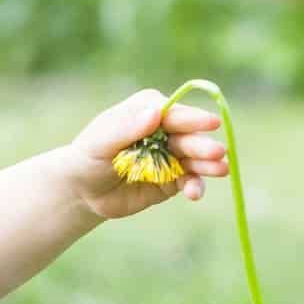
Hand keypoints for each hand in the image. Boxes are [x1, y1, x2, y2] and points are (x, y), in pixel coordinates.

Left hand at [64, 88, 228, 219]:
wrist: (83, 190)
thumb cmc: (88, 156)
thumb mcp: (101, 142)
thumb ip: (126, 128)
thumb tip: (155, 112)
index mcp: (148, 110)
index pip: (174, 113)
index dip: (193, 118)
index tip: (212, 123)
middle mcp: (165, 130)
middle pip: (188, 136)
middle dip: (202, 145)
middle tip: (217, 153)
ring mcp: (171, 156)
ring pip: (194, 159)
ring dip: (207, 165)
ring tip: (220, 170)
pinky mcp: (172, 180)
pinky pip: (188, 182)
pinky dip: (195, 186)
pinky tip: (195, 193)